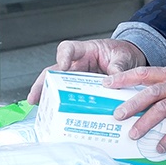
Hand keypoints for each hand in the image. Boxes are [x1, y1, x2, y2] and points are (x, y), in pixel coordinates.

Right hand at [27, 37, 146, 103]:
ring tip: (43, 109)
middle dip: (43, 83)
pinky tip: (61, 115)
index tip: (63, 66)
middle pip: (55, 70)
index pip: (68, 49)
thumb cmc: (123, 53)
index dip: (63, 57)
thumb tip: (113, 81)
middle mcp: (78, 63)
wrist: (130, 59)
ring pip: (59, 85)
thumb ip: (118, 68)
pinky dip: (65, 105)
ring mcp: (79, 77)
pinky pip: (71, 96)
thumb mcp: (124, 58)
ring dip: (49, 97)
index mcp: (86, 50)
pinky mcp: (83, 89)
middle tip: (35, 96)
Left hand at [108, 62, 165, 153]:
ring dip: (146, 122)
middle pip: (149, 92)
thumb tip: (161, 98)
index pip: (145, 73)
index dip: (124, 77)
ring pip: (162, 108)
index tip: (108, 83)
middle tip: (116, 115)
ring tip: (133, 134)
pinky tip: (161, 147)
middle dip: (130, 104)